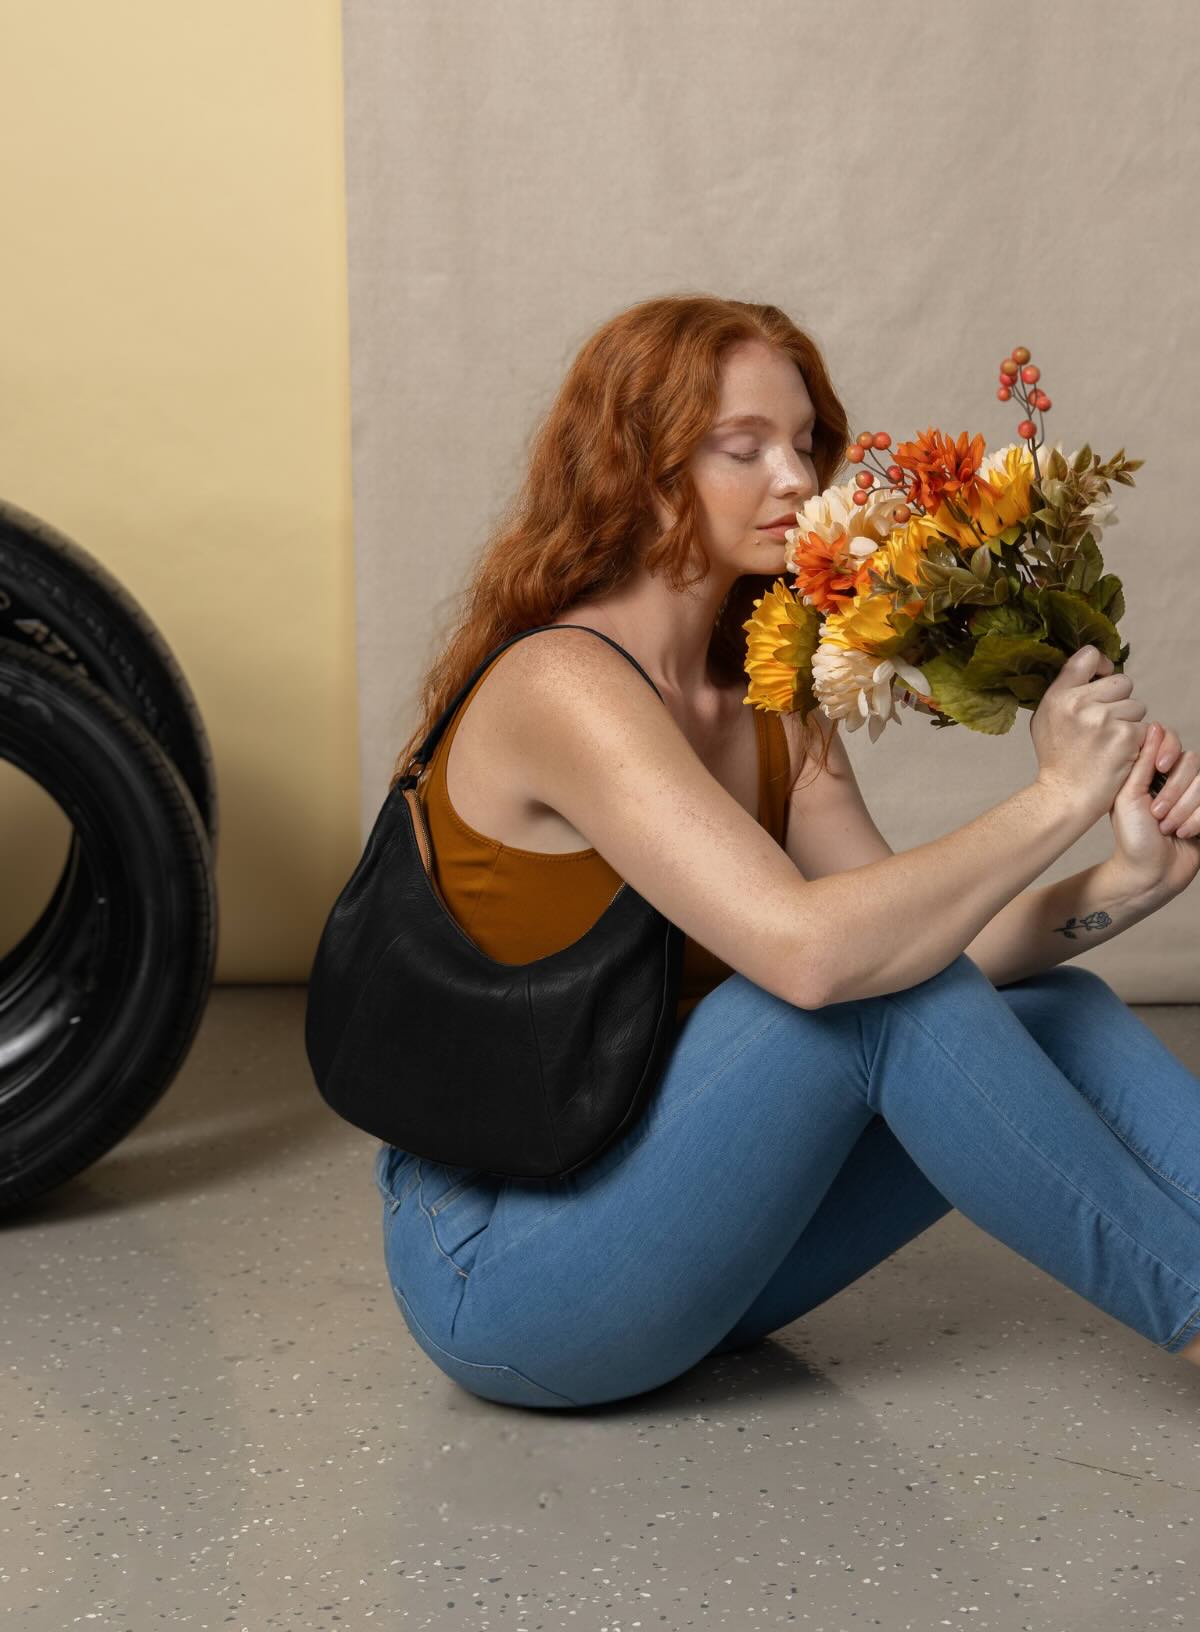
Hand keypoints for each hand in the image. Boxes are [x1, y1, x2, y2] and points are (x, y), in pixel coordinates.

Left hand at [1108, 720, 1199, 902]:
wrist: (1148, 874)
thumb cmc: (1132, 837)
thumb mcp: (1128, 796)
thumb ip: (1141, 761)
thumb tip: (1151, 727)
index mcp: (1151, 771)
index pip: (1171, 741)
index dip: (1169, 750)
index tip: (1159, 767)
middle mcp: (1174, 779)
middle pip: (1191, 762)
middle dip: (1174, 791)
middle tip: (1156, 814)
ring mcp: (1194, 795)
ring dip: (1185, 809)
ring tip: (1167, 827)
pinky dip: (1198, 820)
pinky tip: (1183, 834)